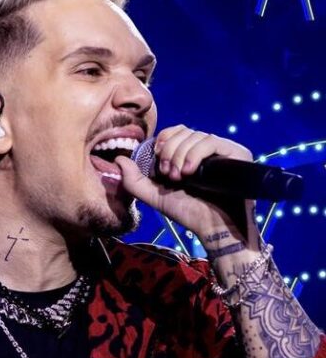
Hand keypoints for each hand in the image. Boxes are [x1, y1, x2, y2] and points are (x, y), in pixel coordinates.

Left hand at [115, 125, 256, 243]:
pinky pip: (211, 141)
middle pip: (184, 131)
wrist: (212, 227)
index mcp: (190, 154)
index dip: (164, 139)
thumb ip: (134, 180)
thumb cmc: (188, 212)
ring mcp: (223, 151)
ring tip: (180, 177)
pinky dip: (195, 154)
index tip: (158, 158)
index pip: (176, 130)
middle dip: (170, 151)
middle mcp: (207, 150)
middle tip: (169, 174)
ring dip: (181, 155)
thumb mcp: (155, 195)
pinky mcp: (237, 154)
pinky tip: (191, 171)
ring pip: (196, 135)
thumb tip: (119, 158)